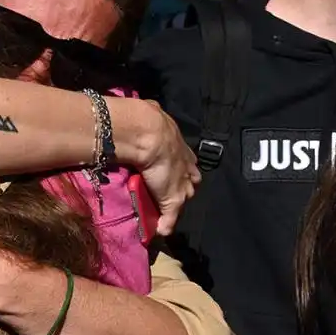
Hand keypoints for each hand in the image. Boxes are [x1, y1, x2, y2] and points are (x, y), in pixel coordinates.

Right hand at [135, 101, 199, 235]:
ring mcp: (180, 183)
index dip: (184, 168)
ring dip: (176, 205)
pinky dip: (167, 224)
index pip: (187, 162)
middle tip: (176, 191)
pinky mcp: (173, 199)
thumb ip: (150, 112)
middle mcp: (186, 165)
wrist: (147, 134)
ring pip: (183, 197)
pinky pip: (171, 216)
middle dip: (185, 186)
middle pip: (190, 181)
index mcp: (181, 146)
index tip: (179, 172)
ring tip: (167, 212)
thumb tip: (145, 104)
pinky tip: (161, 231)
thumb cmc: (147, 122)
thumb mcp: (152, 112)